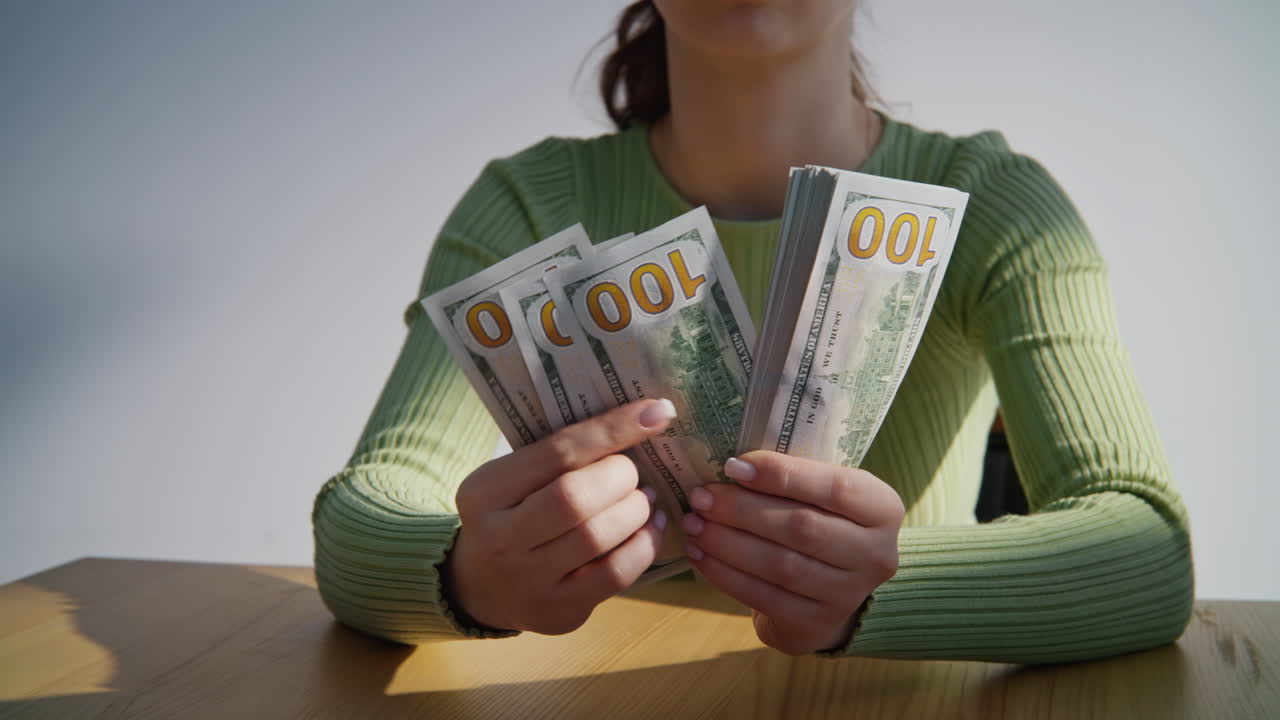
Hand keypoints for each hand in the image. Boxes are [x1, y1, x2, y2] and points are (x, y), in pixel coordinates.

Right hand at [442, 399, 674, 634]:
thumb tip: (642, 417)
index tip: (656, 412)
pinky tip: (649, 527)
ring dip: (636, 509)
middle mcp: (499, 538)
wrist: (482, 586)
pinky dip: (644, 544)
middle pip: (574, 498)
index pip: (555, 453)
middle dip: (620, 477)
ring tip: (643, 499)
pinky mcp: (559, 610)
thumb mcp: (514, 478)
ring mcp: (528, 580)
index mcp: (485, 491)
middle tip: (631, 472)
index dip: (611, 430)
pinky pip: (615, 574)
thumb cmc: (512, 514)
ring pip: (597, 536)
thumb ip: (560, 454)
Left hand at [682, 451, 903, 654]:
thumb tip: (730, 466)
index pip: (836, 487)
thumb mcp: (823, 494)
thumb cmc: (822, 522)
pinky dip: (726, 574)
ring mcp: (848, 595)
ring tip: (694, 525)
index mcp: (882, 509)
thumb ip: (792, 478)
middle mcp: (876, 554)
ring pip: (779, 565)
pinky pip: (763, 597)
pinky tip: (700, 556)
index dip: (782, 475)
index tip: (733, 466)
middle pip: (801, 528)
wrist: (836, 588)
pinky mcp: (815, 624)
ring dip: (727, 542)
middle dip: (742, 510)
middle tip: (701, 496)